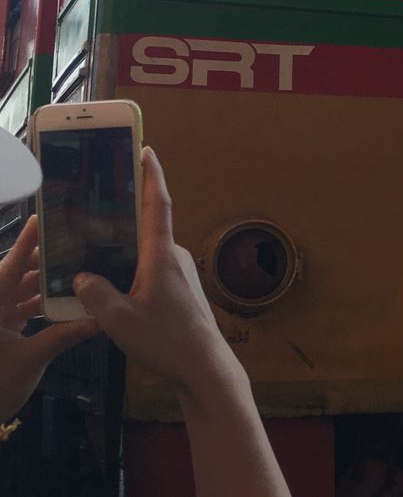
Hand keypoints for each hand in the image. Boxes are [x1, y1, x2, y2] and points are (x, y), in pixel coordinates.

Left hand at [0, 217, 96, 420]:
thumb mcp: (32, 360)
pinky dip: (43, 307)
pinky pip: (23, 311)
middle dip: (48, 265)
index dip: (28, 242)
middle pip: (20, 277)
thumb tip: (99, 320)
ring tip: (79, 275)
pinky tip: (68, 305)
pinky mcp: (1, 333)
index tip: (43, 216)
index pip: (10, 265)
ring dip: (48, 288)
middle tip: (79, 248)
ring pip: (23, 294)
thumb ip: (64, 335)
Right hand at [74, 148, 238, 401]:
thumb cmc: (165, 340)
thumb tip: (84, 276)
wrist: (204, 366)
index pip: (157, 203)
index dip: (151, 175)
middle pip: (147, 228)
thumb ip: (95, 292)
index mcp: (162, 254)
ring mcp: (182, 273)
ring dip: (126, 250)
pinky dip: (134, 271)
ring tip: (97, 250)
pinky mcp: (182, 290)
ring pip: (148, 253)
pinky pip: (153, 271)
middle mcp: (175, 256)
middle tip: (99, 202)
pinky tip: (115, 287)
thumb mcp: (117, 318)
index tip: (146, 150)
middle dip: (125, 215)